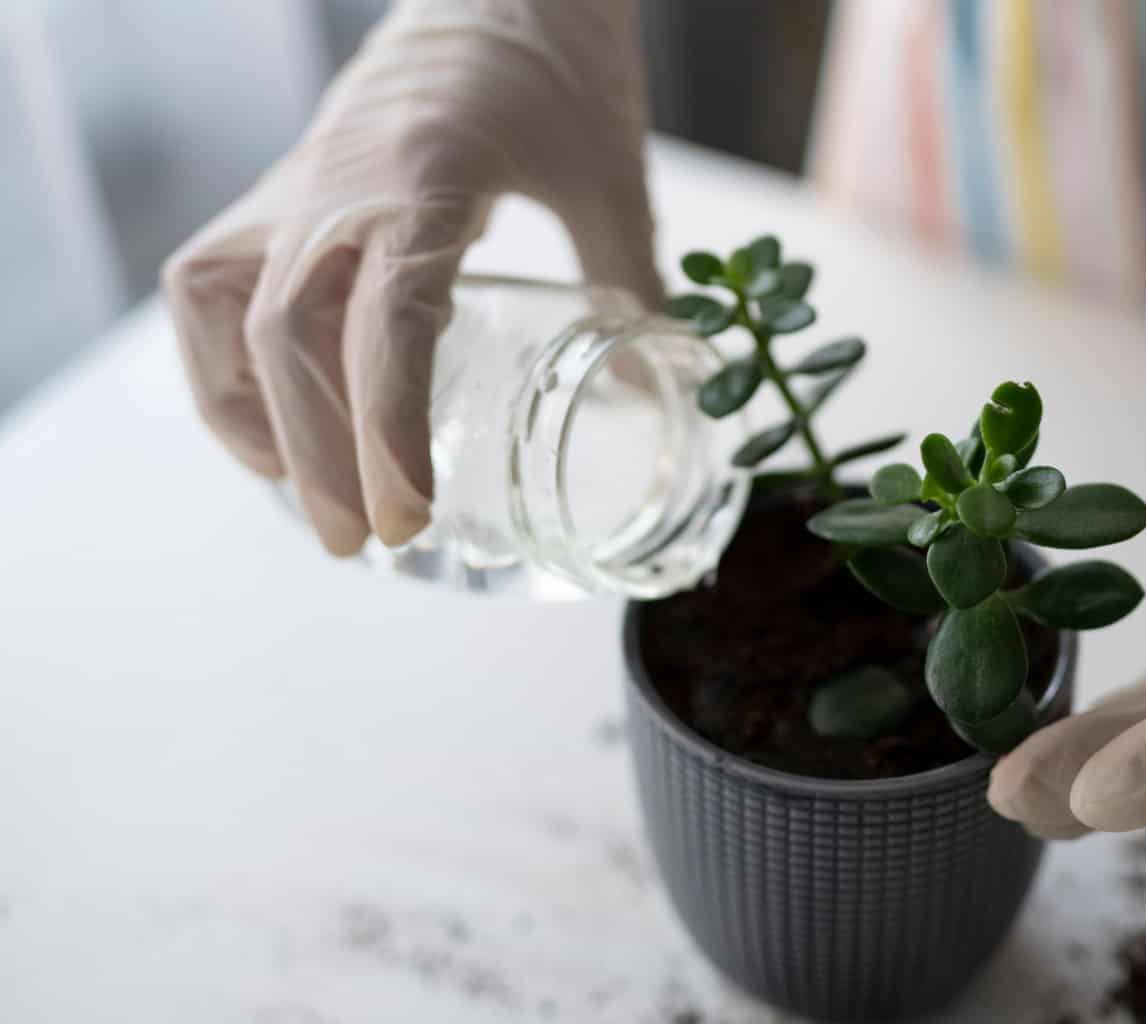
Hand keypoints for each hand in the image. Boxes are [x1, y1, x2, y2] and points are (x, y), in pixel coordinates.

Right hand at [163, 0, 658, 554]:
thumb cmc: (558, 67)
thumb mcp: (611, 175)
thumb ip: (632, 282)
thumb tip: (643, 390)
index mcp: (425, 181)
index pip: (386, 325)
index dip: (388, 430)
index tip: (407, 514)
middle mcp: (338, 186)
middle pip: (287, 337)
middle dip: (319, 455)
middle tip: (367, 543)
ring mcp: (298, 186)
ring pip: (226, 312)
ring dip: (255, 416)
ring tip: (310, 498)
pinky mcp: (283, 190)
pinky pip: (209, 280)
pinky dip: (220, 361)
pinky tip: (267, 424)